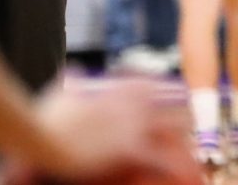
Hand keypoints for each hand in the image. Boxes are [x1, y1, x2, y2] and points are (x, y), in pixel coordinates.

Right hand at [4, 77, 201, 183]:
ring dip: (184, 133)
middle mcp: (129, 105)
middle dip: (181, 110)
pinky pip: (160, 157)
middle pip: (168, 102)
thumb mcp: (60, 91)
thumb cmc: (47, 116)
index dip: (163, 87)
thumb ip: (71, 80)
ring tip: (195, 142)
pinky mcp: (129, 149)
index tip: (174, 91)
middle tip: (189, 120)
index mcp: (114, 91)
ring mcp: (131, 126)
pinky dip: (173, 163)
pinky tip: (183, 168)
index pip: (148, 83)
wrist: (42, 138)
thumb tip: (74, 70)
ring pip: (172, 125)